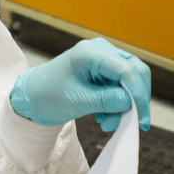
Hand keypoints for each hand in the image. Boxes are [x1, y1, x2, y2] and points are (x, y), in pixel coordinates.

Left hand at [9, 39, 151, 131]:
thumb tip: (132, 102)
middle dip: (135, 99)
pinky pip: (121, 86)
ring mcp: (103, 59)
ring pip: (130, 80)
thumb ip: (106, 100)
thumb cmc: (49, 95)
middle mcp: (101, 50)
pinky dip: (118, 103)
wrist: (33, 97)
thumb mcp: (77, 101)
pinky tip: (105, 117)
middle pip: (134, 71)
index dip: (137, 93)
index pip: (126, 70)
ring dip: (125, 104)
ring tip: (108, 123)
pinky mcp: (104, 70)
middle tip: (133, 123)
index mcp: (91, 53)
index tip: (140, 118)